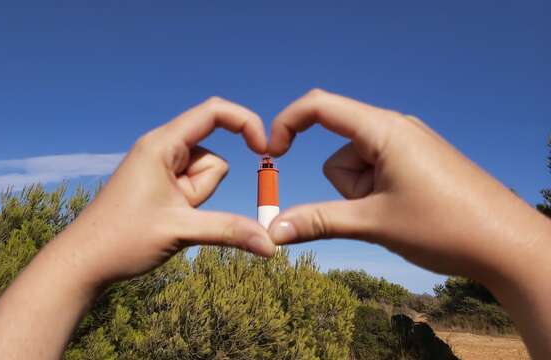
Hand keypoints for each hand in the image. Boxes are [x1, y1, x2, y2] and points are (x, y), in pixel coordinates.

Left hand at [64, 97, 275, 285]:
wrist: (84, 262)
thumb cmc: (122, 240)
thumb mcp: (182, 231)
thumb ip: (230, 231)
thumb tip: (271, 245)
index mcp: (161, 144)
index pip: (213, 112)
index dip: (244, 122)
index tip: (265, 148)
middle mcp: (160, 149)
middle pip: (211, 156)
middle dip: (205, 188)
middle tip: (175, 210)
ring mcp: (159, 167)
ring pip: (203, 176)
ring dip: (196, 200)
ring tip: (165, 217)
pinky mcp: (158, 184)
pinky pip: (190, 188)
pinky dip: (189, 205)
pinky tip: (163, 221)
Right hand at [266, 89, 549, 285]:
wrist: (507, 245)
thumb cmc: (445, 227)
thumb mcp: (373, 223)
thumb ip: (317, 221)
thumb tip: (273, 230)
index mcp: (384, 130)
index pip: (320, 106)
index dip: (287, 123)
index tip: (272, 153)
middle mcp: (396, 129)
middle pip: (339, 150)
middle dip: (345, 186)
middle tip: (376, 212)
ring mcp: (409, 145)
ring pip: (358, 167)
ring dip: (362, 196)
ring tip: (398, 215)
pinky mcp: (417, 162)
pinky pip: (378, 172)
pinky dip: (377, 195)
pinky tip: (407, 214)